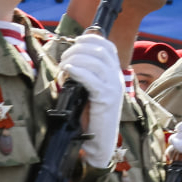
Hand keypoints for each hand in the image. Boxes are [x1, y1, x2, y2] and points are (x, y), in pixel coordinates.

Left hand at [60, 33, 122, 169]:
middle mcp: (116, 78)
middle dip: (79, 49)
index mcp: (115, 74)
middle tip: (65, 58)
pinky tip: (68, 71)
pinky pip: (92, 79)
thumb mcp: (90, 91)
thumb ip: (86, 75)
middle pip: (100, 50)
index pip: (108, 47)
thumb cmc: (91, 117)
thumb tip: (71, 59)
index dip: (91, 39)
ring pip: (95, 61)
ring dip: (76, 59)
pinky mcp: (106, 99)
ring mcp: (113, 88)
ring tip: (64, 66)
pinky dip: (79, 71)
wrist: (100, 142)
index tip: (76, 41)